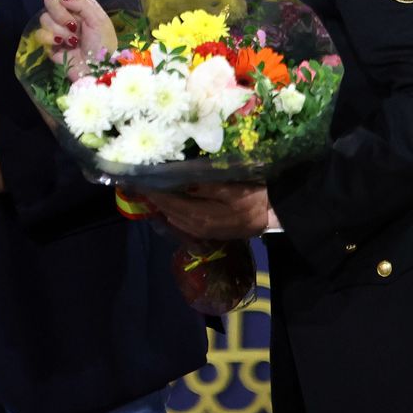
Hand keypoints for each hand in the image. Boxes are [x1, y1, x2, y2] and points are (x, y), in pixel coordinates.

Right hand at [36, 0, 117, 71]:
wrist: (97, 70)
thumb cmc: (103, 45)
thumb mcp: (99, 20)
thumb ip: (82, 3)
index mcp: (83, 4)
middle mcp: (68, 14)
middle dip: (59, 12)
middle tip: (73, 25)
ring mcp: (58, 29)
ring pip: (44, 17)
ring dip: (59, 29)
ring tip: (73, 41)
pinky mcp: (50, 44)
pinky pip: (41, 34)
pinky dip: (52, 39)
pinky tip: (63, 46)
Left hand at [146, 183, 272, 239]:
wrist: (272, 215)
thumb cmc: (253, 197)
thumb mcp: (231, 188)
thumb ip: (205, 187)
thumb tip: (180, 182)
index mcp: (201, 216)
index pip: (170, 202)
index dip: (155, 192)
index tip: (141, 180)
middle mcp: (197, 227)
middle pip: (169, 212)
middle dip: (155, 198)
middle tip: (142, 184)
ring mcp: (202, 232)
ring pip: (174, 219)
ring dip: (162, 206)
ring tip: (152, 192)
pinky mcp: (207, 232)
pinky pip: (182, 223)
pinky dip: (173, 213)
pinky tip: (169, 205)